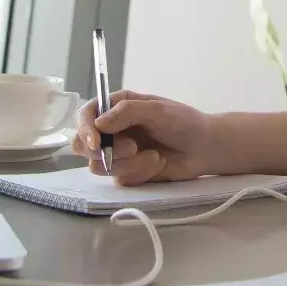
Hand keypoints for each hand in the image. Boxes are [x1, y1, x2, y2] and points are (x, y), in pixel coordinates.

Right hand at [72, 91, 216, 184]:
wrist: (204, 148)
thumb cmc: (183, 122)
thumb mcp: (158, 110)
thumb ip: (128, 112)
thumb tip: (99, 123)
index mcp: (115, 107)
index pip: (85, 116)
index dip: (84, 129)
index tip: (96, 143)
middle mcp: (111, 130)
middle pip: (82, 145)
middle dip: (104, 151)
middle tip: (132, 149)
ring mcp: (117, 153)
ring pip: (99, 166)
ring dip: (128, 164)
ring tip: (154, 157)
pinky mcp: (126, 172)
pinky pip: (120, 178)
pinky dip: (139, 173)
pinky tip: (158, 164)